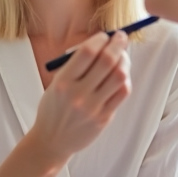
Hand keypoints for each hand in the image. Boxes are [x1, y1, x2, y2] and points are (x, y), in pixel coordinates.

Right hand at [29, 30, 130, 163]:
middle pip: (106, 62)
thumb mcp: (56, 83)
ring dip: (124, 61)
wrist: (52, 140)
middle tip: (121, 37)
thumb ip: (77, 65)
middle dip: (117, 44)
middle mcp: (78, 94)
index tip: (105, 36)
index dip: (100, 40)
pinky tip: (121, 75)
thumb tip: (102, 44)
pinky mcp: (104, 118)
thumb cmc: (54, 106)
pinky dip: (125, 79)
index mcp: (62, 82)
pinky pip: (122, 93)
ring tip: (122, 56)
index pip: (87, 53)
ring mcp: (93, 107)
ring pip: (119, 77)